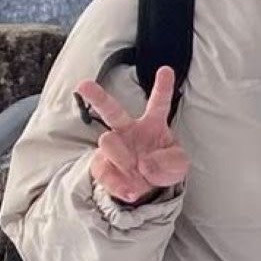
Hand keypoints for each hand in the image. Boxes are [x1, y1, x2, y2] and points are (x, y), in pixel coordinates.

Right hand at [76, 66, 187, 204]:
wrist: (146, 188)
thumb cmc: (162, 166)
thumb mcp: (178, 165)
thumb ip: (170, 162)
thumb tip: (145, 164)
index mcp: (152, 124)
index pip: (158, 103)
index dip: (162, 87)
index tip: (166, 69)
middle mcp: (128, 130)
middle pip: (111, 110)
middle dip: (97, 96)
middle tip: (83, 84)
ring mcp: (112, 147)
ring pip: (107, 141)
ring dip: (122, 158)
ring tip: (137, 173)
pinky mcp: (101, 165)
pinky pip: (104, 171)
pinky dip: (119, 184)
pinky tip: (132, 191)